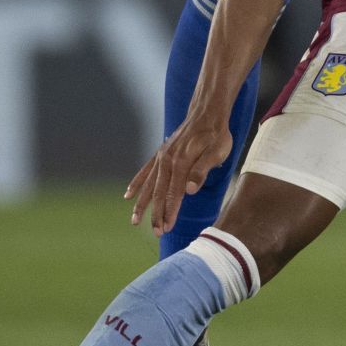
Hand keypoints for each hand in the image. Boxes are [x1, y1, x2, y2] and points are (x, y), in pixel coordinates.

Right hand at [126, 113, 233, 234]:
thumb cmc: (216, 134)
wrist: (207, 111)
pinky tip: (128, 195)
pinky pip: (145, 171)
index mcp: (181, 162)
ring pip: (148, 184)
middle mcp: (167, 160)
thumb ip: (202, 170)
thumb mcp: (217, 151)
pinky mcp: (161, 153)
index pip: (174, 194)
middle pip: (159, 192)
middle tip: (157, 233)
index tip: (167, 228)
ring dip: (142, 203)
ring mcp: (162, 156)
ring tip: (134, 220)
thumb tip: (189, 190)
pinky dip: (136, 183)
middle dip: (156, 214)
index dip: (170, 212)